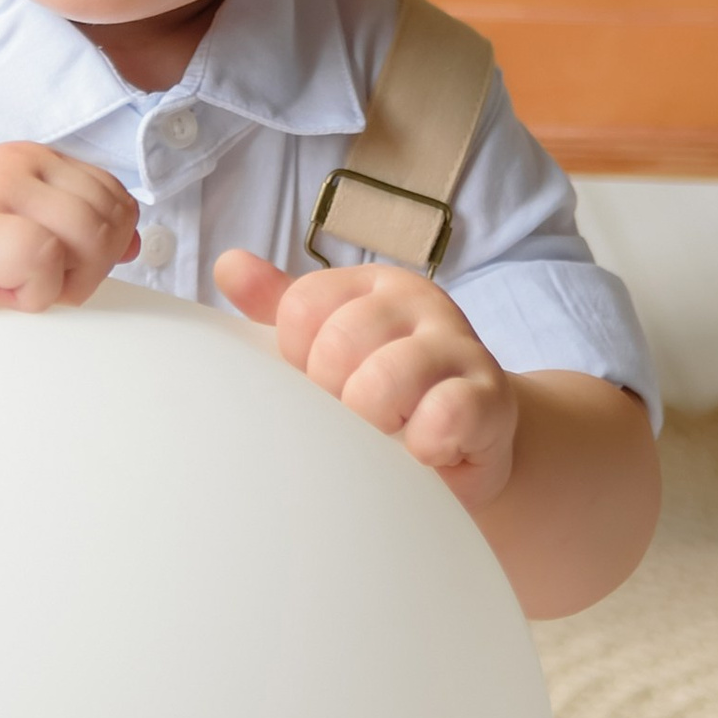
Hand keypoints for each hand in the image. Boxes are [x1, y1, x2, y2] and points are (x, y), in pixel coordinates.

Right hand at [0, 143, 139, 375]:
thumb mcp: (26, 244)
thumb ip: (77, 232)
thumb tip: (135, 239)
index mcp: (33, 161)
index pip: (116, 197)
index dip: (101, 249)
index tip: (51, 271)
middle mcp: (16, 164)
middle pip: (110, 215)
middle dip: (86, 268)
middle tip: (29, 285)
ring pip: (88, 233)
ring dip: (59, 282)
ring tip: (12, 288)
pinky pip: (44, 255)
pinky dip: (32, 292)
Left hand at [215, 247, 518, 512]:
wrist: (472, 438)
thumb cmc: (389, 391)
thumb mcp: (331, 345)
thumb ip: (282, 307)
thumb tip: (228, 265)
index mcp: (372, 285)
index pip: (301, 307)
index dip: (297, 359)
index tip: (319, 382)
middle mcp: (418, 302)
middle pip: (336, 346)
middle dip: (332, 398)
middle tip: (355, 417)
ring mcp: (459, 346)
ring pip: (382, 382)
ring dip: (373, 424)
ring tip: (388, 433)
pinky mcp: (489, 397)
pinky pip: (442, 417)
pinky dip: (421, 444)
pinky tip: (423, 451)